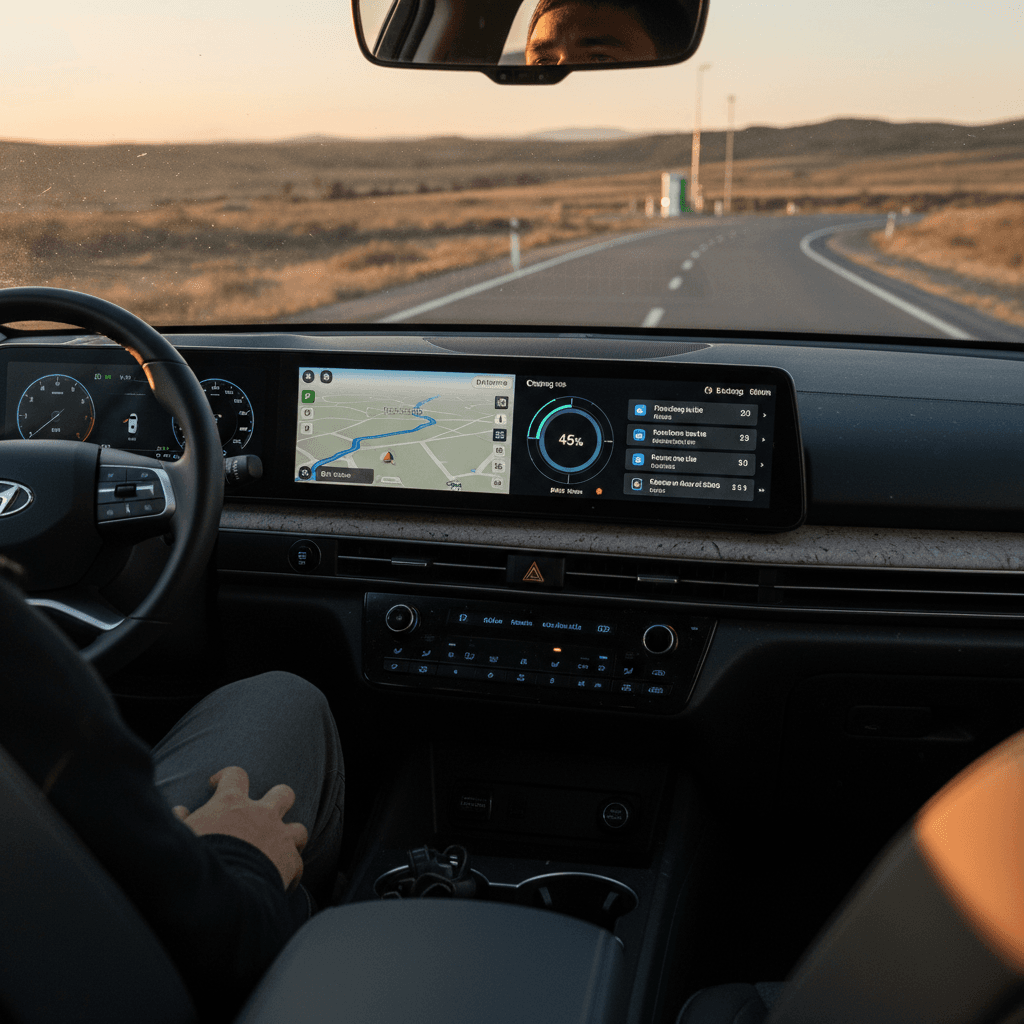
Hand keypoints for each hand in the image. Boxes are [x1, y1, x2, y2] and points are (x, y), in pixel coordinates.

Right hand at [172, 766, 307, 889]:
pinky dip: (290, 872)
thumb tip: (180, 810)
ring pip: (299, 829)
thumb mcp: (180, 835)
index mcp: (231, 803)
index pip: (235, 775)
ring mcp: (279, 836)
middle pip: (283, 794)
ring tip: (279, 851)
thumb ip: (180, 820)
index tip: (217, 784)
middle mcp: (261, 814)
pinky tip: (282, 883)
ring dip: (290, 839)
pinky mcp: (290, 861)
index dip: (227, 777)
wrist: (221, 890)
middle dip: (278, 802)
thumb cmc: (195, 860)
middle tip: (266, 815)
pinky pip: (298, 864)